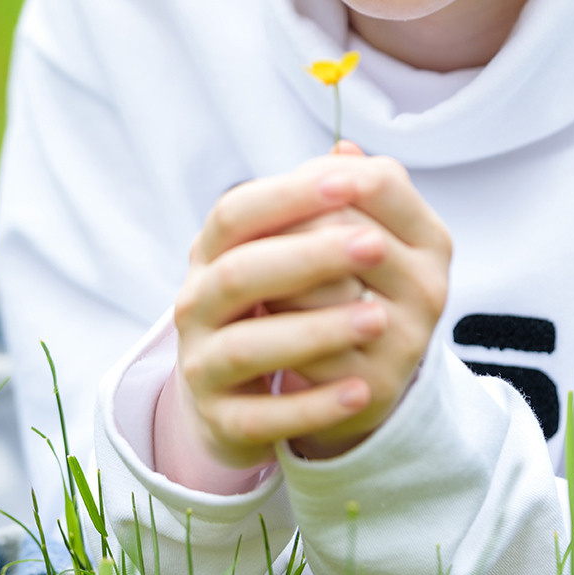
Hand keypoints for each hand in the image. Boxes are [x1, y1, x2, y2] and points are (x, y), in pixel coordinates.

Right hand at [154, 150, 450, 484]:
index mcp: (210, 254)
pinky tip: (362, 390)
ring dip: (315, 330)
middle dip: (309, 256)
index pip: (236, 212)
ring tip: (378, 318)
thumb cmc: (269, 304)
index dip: (288, 195)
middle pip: (240, 273)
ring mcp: (202, 365)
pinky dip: (312, 405)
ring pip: (247, 347)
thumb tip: (353, 154)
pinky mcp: (222, 420)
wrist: (228, 395)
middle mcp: (195, 305)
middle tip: (376, 245)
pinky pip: (262, 417)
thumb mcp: (282, 253)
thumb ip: (316, 209)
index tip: (350, 181)